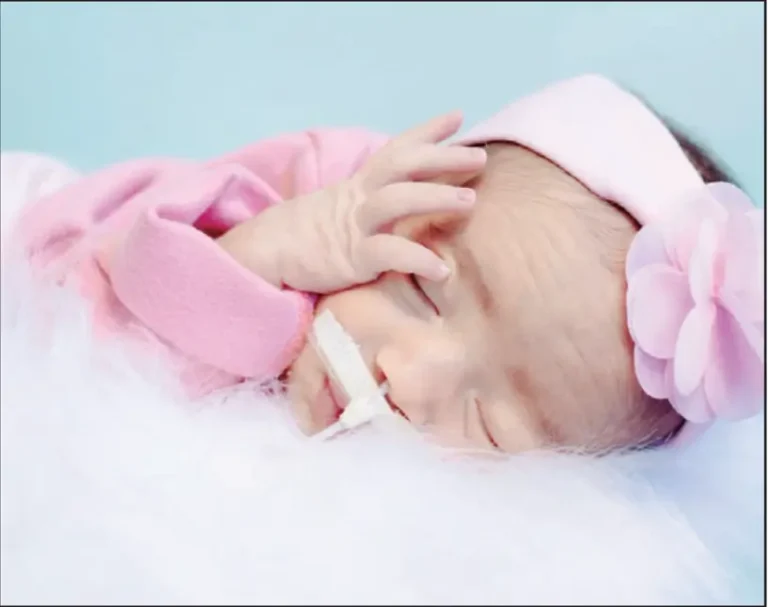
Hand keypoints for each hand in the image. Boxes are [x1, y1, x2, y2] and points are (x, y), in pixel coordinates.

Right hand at [218, 111, 485, 293]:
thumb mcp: (345, 207)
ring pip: (396, 202)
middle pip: (401, 167)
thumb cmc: (313, 233)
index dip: (426, 131)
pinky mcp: (352, 258)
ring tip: (471, 202)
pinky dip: (417, 258)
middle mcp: (359, 198)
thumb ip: (375, 199)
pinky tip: (443, 270)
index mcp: (359, 184)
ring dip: (435, 197)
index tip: (457, 116)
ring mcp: (355, 227)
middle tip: (479, 158)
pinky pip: (388, 254)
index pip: (396, 150)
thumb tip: (412, 196)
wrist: (269, 253)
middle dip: (441, 159)